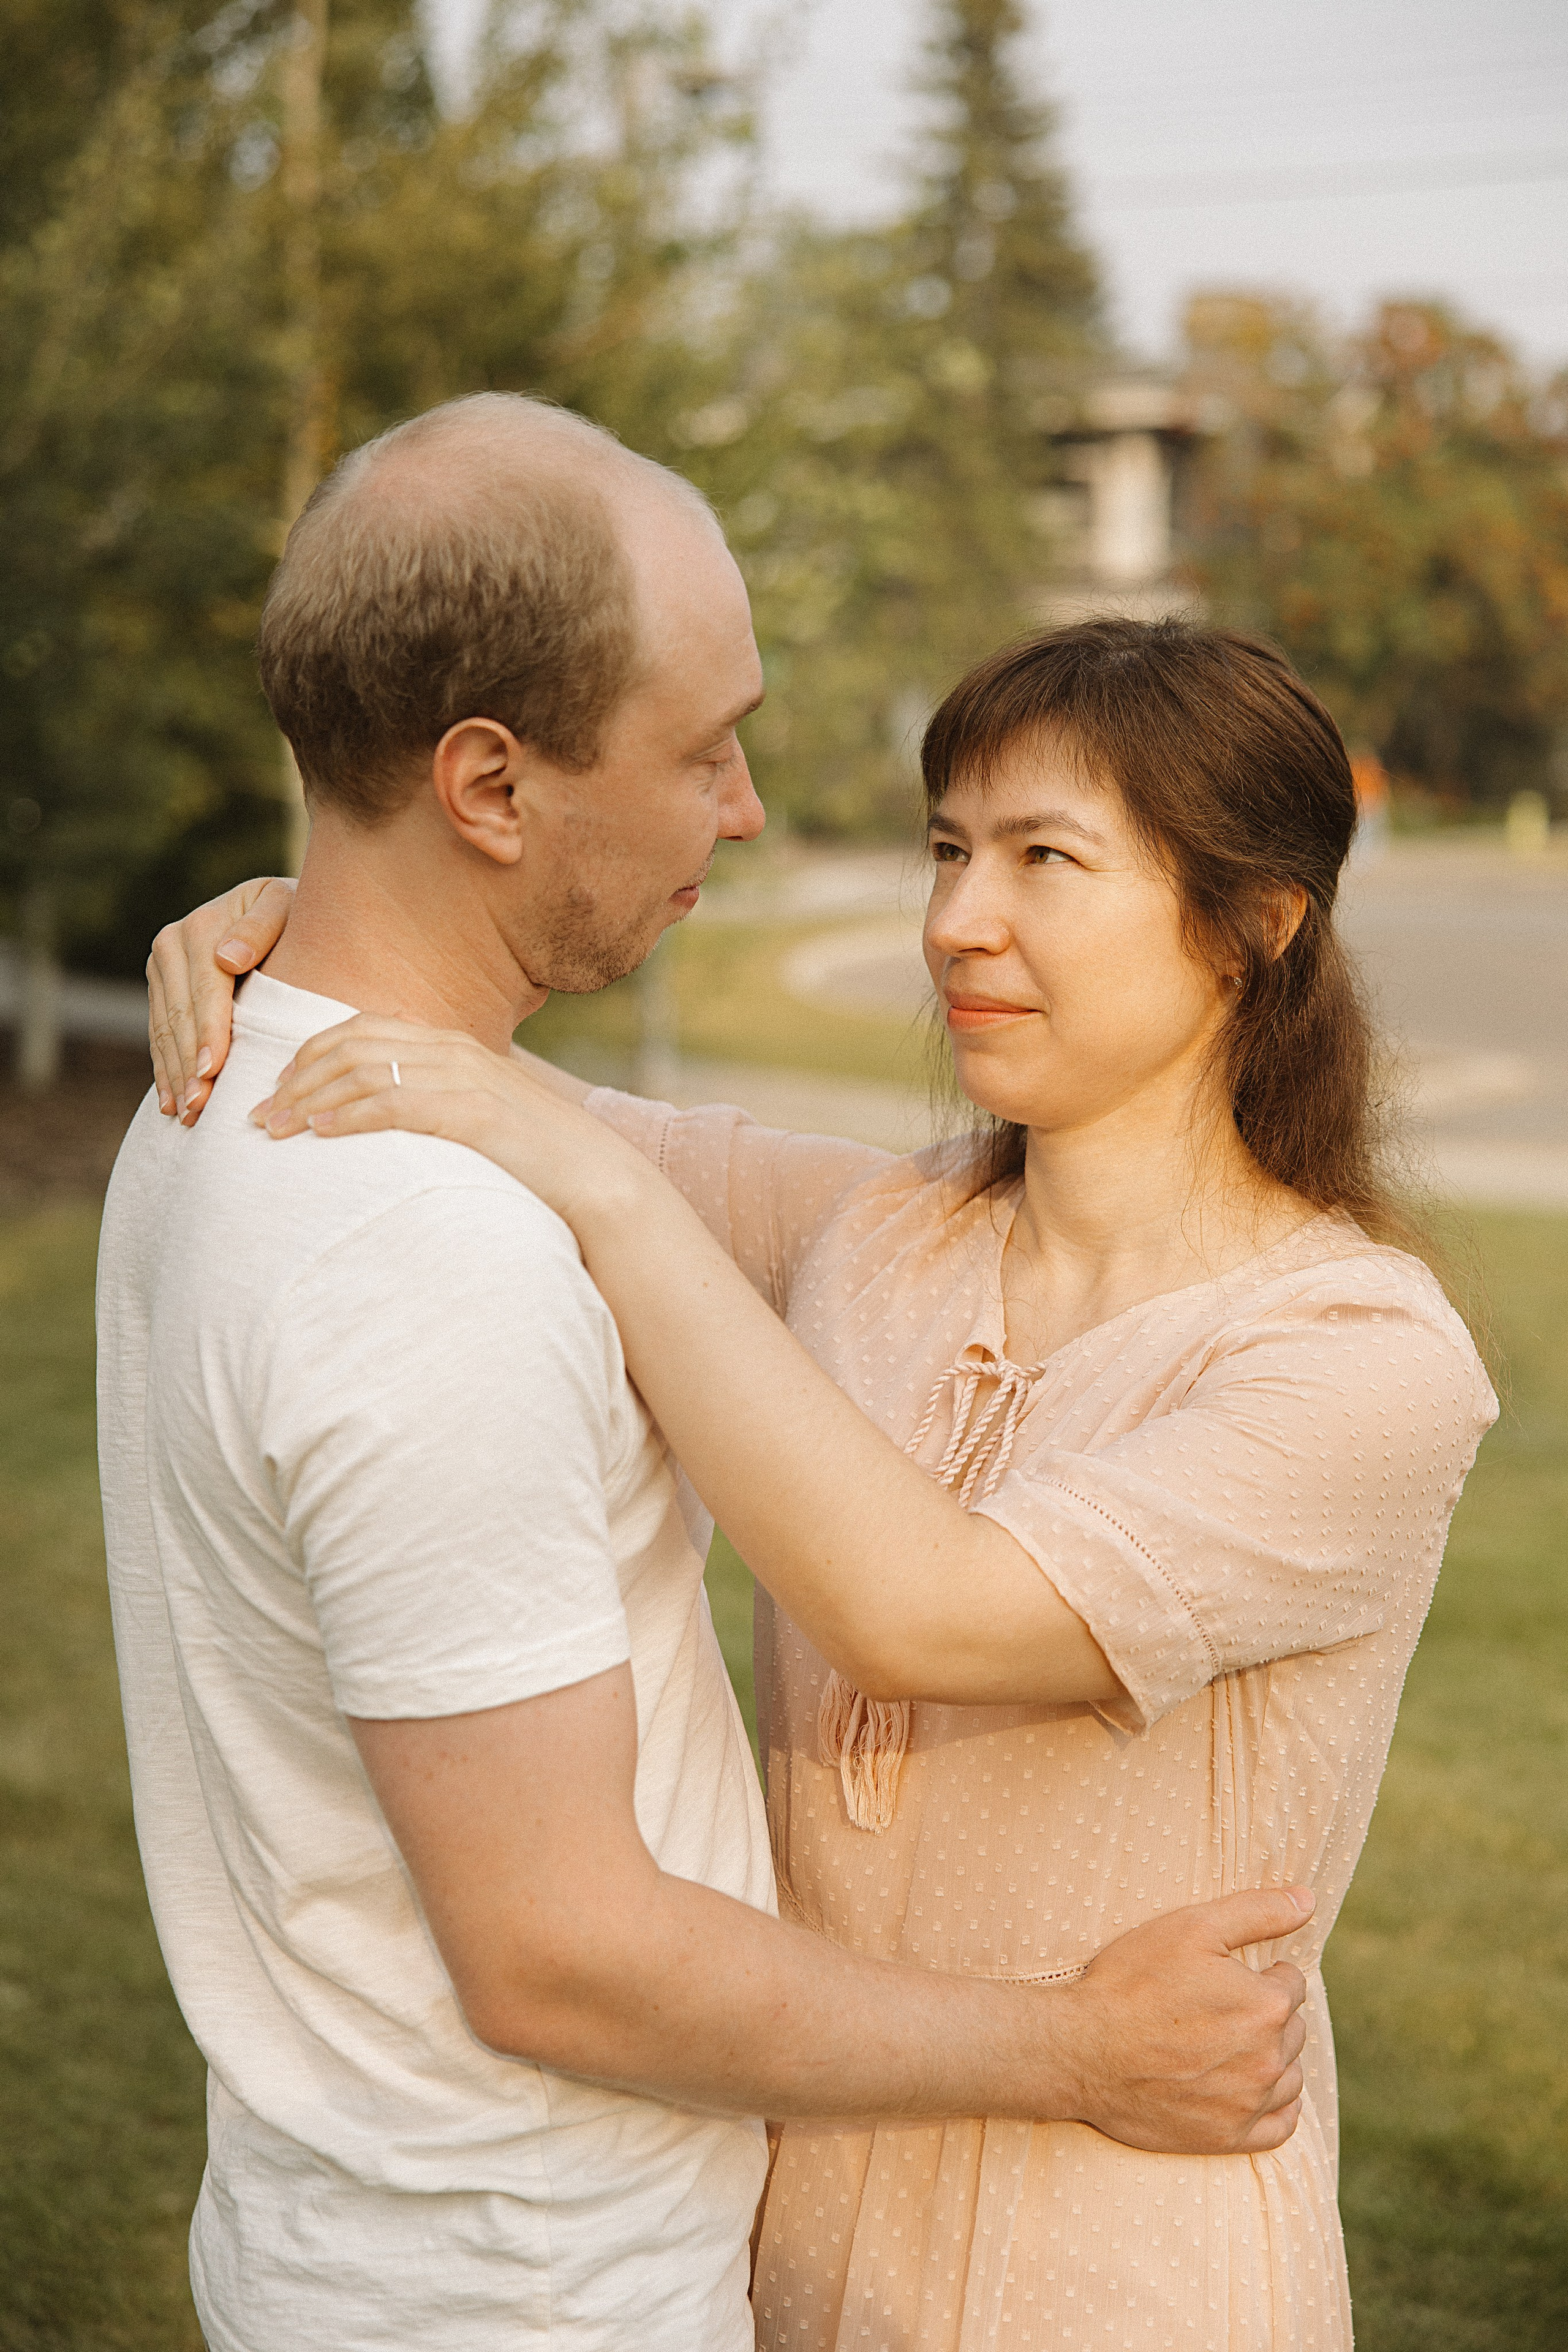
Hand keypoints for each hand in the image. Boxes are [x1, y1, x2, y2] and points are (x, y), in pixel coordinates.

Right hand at [148, 876, 293, 1121]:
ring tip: (186, 1115)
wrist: (276, 905)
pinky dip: (164, 1069)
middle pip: (179, 1016)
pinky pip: (157, 1034)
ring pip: (163, 1030)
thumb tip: (229, 957)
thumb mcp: (284, 908)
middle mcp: (171, 943)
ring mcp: (160, 967)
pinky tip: (171, 1103)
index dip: (208, 1032)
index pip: (206, 991)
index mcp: (201, 926)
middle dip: (188, 1065)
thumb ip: (260, 927)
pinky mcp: (159, 987)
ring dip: (174, 1075)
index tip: (212, 1071)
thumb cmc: (293, 913)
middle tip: (198, 1108)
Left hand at [252, 1013, 651, 1225]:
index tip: (274, 1091)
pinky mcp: (472, 1113)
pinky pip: (396, 1104)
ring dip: (308, 1100)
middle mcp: (452, 1050)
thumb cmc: (533, 1158)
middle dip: (295, 1078)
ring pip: (363, 1070)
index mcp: (450, 1044)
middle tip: (256, 1115)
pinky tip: (319, 1133)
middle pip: (349, 1045)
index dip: (307, 1056)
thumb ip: (432, 1105)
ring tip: (272, 1130)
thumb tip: (382, 1125)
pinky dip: (350, 1116)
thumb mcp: (476, 1118)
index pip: (359, 1029)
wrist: (596, 1178)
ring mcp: (464, 1077)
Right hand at [1058, 1886, 1312, 2154]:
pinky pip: (1281, 2126)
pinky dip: (1277, 2107)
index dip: (1262, 1973)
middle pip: (1292, 2029)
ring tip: (1233, 2043)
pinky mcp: (1228, 2137)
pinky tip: (1257, 2090)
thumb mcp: (1191, 1927)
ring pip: (1290, 2075)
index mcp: (1266, 2005)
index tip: (1229, 1975)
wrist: (1081, 2050)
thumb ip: (1257, 1911)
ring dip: (1273, 2057)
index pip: (1291, 1983)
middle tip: (1222, 2006)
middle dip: (1267, 2014)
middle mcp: (1268, 2059)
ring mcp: (1249, 2103)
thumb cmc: (1132, 1982)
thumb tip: (1308, 1899)